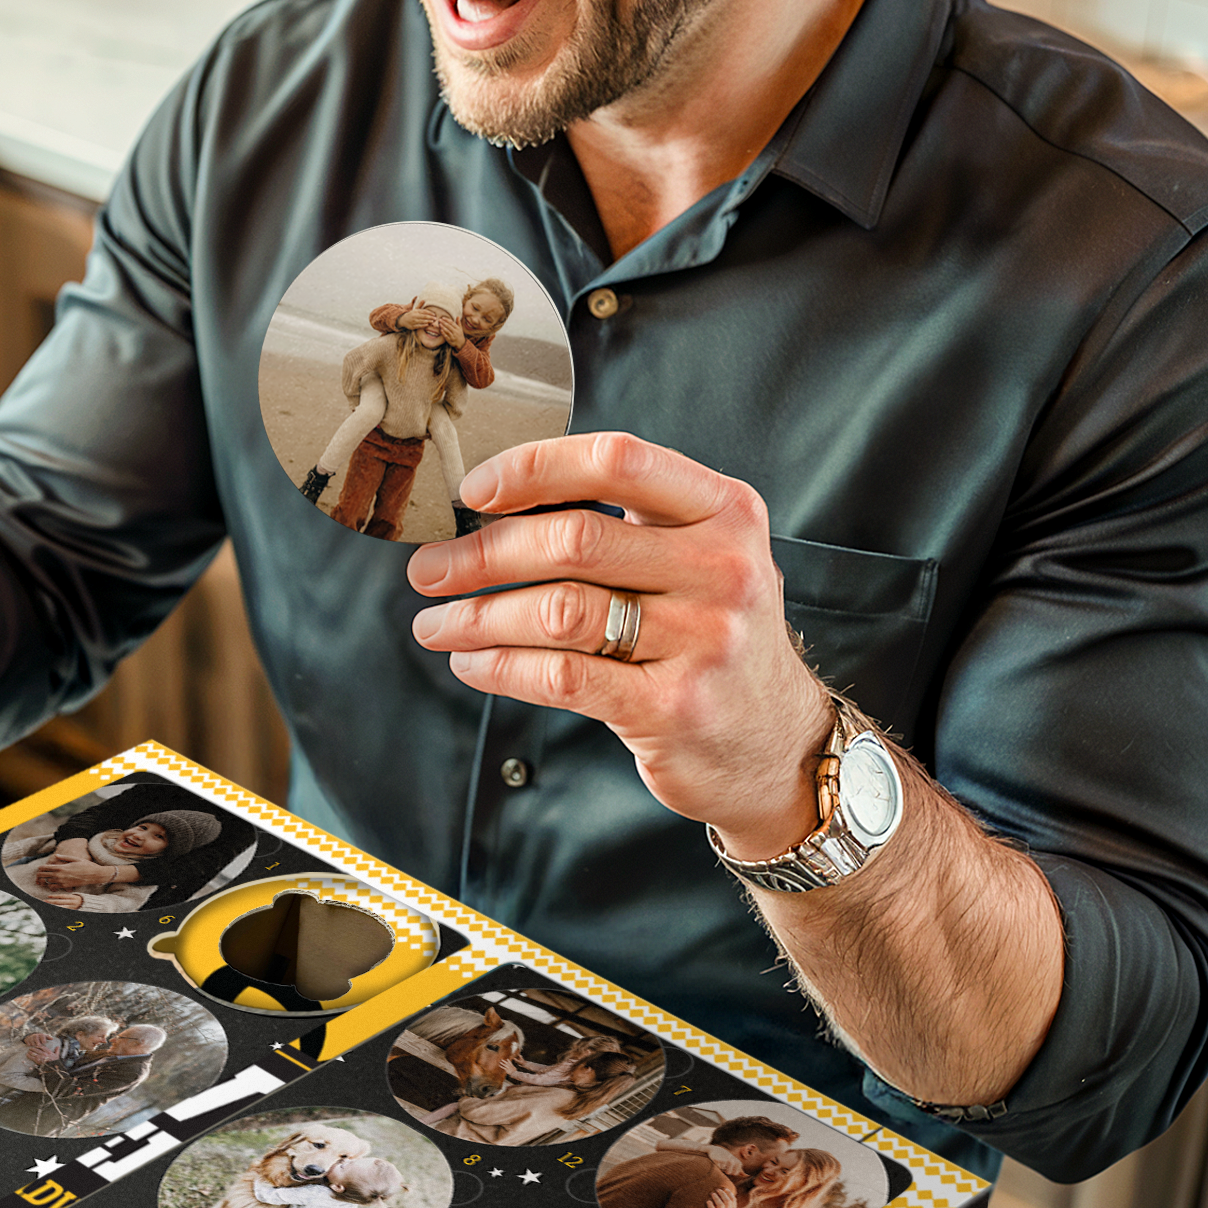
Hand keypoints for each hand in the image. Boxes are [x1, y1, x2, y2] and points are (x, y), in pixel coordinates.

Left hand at [22, 1032, 61, 1062]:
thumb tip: (58, 1046)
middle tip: (31, 1048)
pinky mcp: (37, 1061)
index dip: (38, 1046)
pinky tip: (27, 1054)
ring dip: (31, 1051)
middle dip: (33, 1048)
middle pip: (37, 1049)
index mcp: (48, 1051)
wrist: (52, 1068)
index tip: (36, 1045)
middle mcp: (44, 1053)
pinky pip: (32, 1057)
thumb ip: (57, 1050)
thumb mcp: (57, 1056)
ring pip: (34, 1052)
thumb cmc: (55, 1062)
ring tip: (29, 1051)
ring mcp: (40, 1057)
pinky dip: (29, 1055)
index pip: (42, 1047)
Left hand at [35, 857, 122, 891]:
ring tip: (45, 879)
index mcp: (61, 867)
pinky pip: (55, 887)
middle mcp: (60, 875)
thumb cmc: (86, 865)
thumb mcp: (75, 859)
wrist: (94, 875)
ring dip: (46, 880)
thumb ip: (64, 857)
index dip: (40, 868)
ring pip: (48, 882)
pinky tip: (53, 883)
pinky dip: (52, 885)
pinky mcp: (66, 887)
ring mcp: (63, 882)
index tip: (40, 867)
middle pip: (44, 875)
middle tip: (39, 874)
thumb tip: (56, 856)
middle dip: (40, 875)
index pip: (46, 867)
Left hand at [406, 434, 834, 858]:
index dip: (534, 469)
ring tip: (435, 624)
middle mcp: (721, 568)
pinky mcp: (672, 707)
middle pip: (574, 539)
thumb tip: (496, 513)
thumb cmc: (715, 643)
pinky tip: (472, 663)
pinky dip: (501, 667)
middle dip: (482, 554)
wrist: (778, 746)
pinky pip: (561, 676)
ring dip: (479, 615)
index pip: (617, 461)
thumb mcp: (703, 562)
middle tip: (429, 570)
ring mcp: (703, 640)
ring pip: (559, 611)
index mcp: (725, 511)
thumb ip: (630, 527)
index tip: (474, 491)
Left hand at [434, 313, 465, 349]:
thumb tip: (458, 316)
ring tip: (439, 324)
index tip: (443, 318)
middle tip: (439, 320)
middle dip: (444, 322)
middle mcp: (455, 332)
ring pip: (447, 331)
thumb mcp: (460, 328)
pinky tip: (441, 330)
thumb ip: (458, 322)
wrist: (461, 343)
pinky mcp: (450, 341)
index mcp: (457, 328)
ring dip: (443, 327)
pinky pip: (446, 337)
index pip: (452, 323)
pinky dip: (444, 333)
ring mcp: (453, 336)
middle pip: (449, 326)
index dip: (447, 320)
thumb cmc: (459, 334)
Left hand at [706, 1179, 739, 1207]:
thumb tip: (723, 1187)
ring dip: (716, 1198)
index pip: (733, 1199)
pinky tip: (708, 1201)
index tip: (724, 1188)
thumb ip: (726, 1199)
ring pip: (721, 1205)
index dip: (729, 1193)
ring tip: (712, 1193)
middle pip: (727, 1201)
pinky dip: (710, 1205)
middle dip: (722, 1194)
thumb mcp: (725, 1207)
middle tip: (717, 1189)